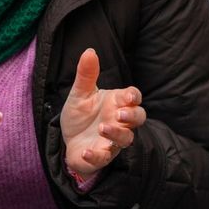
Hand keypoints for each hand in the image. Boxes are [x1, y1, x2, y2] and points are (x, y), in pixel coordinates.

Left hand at [61, 48, 145, 176]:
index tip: (128, 96)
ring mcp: (112, 140)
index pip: (133, 97)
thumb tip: (90, 50)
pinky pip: (103, 158)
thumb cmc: (80, 115)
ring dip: (117, 134)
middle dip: (133, 115)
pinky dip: (96, 156)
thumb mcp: (80, 93)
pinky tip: (86, 151)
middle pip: (139, 118)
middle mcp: (118, 121)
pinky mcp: (101, 156)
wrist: (69, 140)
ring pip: (126, 139)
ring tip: (102, 128)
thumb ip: (86, 74)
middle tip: (120, 113)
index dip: (133, 96)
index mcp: (116, 103)